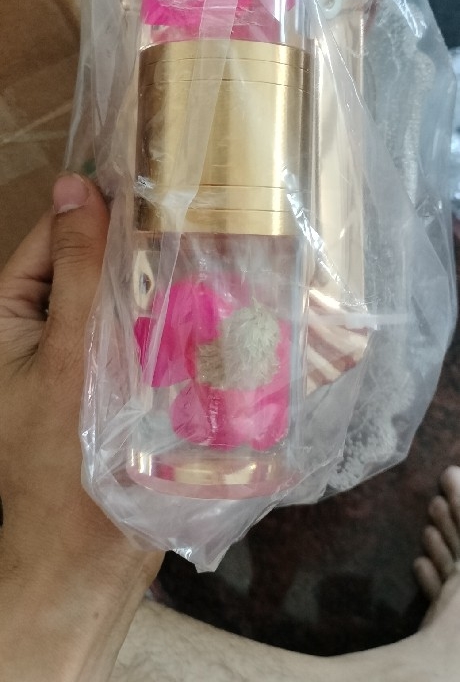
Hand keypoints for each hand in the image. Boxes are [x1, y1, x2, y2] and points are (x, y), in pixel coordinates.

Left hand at [0, 175, 161, 681]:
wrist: (86, 560)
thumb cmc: (64, 456)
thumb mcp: (67, 352)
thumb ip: (75, 271)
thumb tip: (75, 185)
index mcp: (6, 318)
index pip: (50, 241)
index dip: (94, 210)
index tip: (150, 181)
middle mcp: (36, 332)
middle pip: (85, 268)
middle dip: (131, 248)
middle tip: (193, 216)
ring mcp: (74, 359)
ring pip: (114, 301)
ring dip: (150, 284)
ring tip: (207, 253)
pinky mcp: (107, 385)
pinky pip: (134, 335)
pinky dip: (160, 321)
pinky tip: (204, 307)